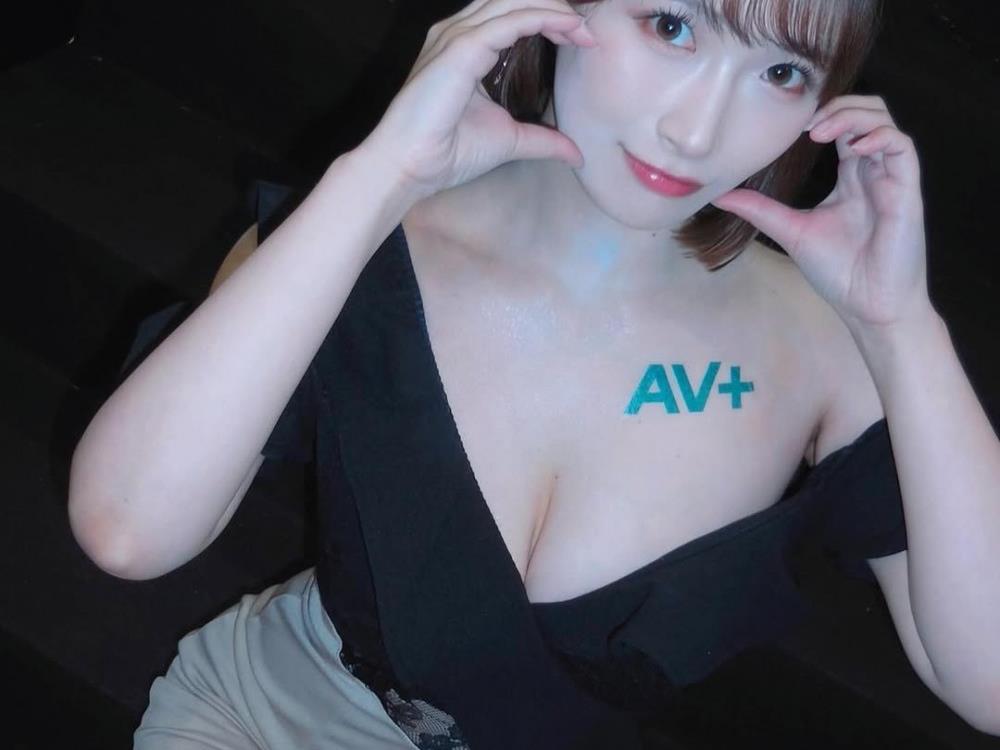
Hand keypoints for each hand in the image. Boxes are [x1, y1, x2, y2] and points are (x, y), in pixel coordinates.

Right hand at [361, 0, 596, 202]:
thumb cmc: (447, 153)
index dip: (550, 17)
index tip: (582, 39)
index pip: (512, 12)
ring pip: (514, 0)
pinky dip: (545, 19)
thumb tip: (576, 155)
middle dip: (555, 6)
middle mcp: (460, 32)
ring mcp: (458, 36)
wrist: (411, 166)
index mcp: (467, 46)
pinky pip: (512, 20)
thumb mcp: (509, 140)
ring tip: (582, 29)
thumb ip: (542, 139)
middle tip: (587, 30)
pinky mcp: (461, 48)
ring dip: (554, 8)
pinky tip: (570, 30)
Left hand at [709, 95, 931, 331]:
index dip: (822, 114)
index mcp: (851, 177)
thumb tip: (718, 195)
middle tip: (805, 125)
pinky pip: (902, 146)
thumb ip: (759, 209)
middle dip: (837, 106)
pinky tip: (853, 148)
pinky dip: (878, 136)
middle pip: (867, 112)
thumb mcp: (790, 230)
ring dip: (853, 115)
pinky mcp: (907, 190)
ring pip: (884, 121)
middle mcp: (873, 172)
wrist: (868, 306)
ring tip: (820, 132)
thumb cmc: (839, 272)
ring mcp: (892, 178)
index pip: (844, 126)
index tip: (791, 126)